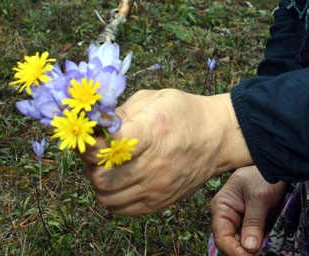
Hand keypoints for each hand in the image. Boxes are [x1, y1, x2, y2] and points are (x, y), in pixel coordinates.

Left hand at [79, 89, 250, 214]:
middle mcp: (154, 164)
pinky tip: (117, 180)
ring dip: (99, 181)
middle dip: (90, 163)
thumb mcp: (154, 99)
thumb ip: (122, 112)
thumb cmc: (185, 113)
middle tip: (94, 151)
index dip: (90, 141)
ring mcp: (157, 187)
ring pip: (107, 196)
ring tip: (106, 166)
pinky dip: (112, 197)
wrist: (218, 137)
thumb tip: (95, 124)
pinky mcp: (159, 201)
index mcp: (151, 133)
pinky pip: (121, 209)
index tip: (90, 134)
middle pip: (101, 176)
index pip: (107, 146)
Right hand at [211, 167, 288, 255]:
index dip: (234, 251)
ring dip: (255, 249)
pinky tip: (271, 245)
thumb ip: (253, 222)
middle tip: (262, 254)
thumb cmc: (262, 174)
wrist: (276, 164)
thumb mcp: (258, 197)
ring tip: (267, 250)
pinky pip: (255, 238)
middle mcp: (228, 217)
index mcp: (222, 208)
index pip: (222, 237)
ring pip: (245, 243)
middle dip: (246, 252)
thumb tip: (250, 248)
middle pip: (232, 243)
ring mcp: (241, 221)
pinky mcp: (254, 223)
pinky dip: (263, 243)